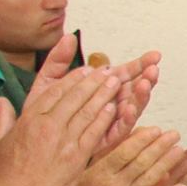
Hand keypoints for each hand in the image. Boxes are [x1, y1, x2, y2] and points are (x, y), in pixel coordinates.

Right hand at [0, 70, 121, 185]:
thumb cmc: (8, 174)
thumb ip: (3, 119)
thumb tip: (2, 101)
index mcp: (29, 121)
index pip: (55, 92)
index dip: (72, 79)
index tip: (85, 70)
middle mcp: (48, 127)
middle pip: (75, 97)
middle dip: (93, 81)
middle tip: (107, 70)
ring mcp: (64, 141)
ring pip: (87, 111)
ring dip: (103, 95)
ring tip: (116, 82)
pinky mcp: (77, 156)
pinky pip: (94, 132)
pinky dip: (105, 118)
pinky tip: (115, 108)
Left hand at [27, 35, 162, 151]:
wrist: (32, 148)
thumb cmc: (41, 116)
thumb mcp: (47, 83)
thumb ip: (58, 60)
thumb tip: (68, 37)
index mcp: (100, 89)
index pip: (125, 73)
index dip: (140, 64)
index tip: (154, 55)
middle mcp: (109, 103)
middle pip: (134, 88)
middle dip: (146, 78)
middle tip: (153, 69)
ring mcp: (109, 121)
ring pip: (132, 107)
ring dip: (141, 95)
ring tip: (145, 84)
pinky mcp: (105, 139)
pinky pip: (120, 128)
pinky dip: (127, 117)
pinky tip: (130, 107)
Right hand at [59, 128, 186, 185]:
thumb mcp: (81, 174)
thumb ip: (101, 156)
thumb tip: (115, 135)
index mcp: (99, 172)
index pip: (125, 151)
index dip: (143, 139)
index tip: (156, 129)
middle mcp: (113, 185)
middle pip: (142, 162)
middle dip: (160, 146)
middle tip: (174, 134)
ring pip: (150, 178)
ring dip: (167, 163)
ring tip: (180, 151)